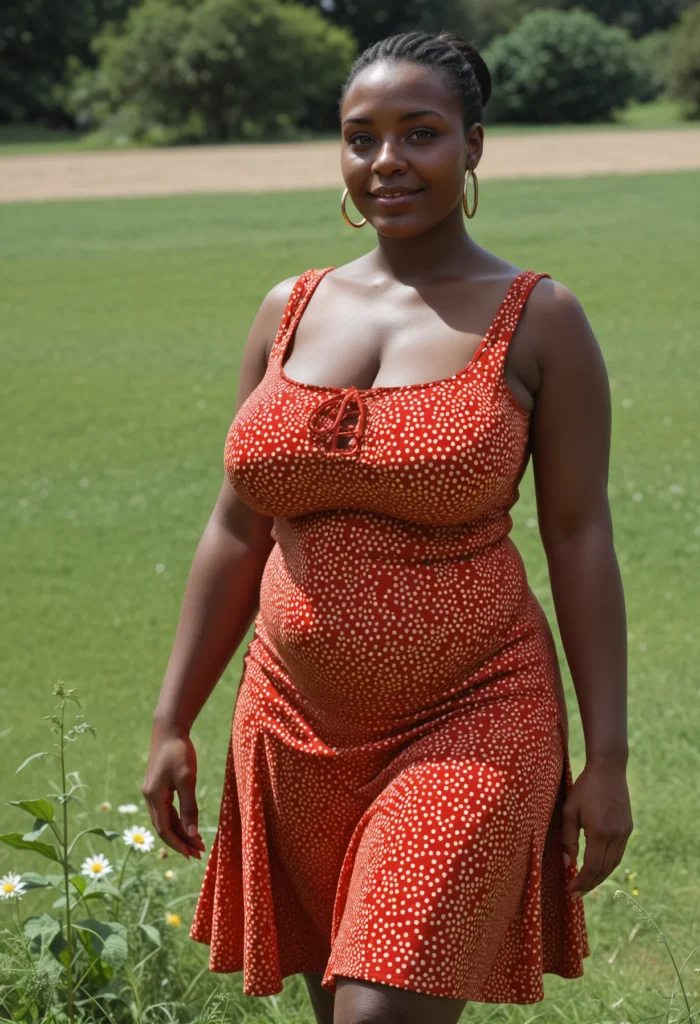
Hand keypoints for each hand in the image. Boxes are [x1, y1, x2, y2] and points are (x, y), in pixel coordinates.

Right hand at [141, 723, 206, 859]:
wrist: (169, 729)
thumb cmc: (179, 752)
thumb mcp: (187, 780)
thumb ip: (189, 807)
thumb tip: (192, 833)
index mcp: (154, 797)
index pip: (164, 830)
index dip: (178, 844)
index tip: (193, 854)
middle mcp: (150, 797)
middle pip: (164, 827)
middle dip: (181, 841)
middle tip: (199, 852)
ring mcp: (152, 791)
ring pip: (165, 819)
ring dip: (180, 831)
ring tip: (196, 842)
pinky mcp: (157, 786)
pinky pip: (166, 809)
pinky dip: (177, 819)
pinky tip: (187, 824)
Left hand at [561, 758, 632, 897]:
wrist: (609, 769)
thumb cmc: (584, 788)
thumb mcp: (569, 810)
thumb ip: (568, 838)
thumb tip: (567, 863)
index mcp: (599, 832)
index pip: (591, 867)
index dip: (581, 882)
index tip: (571, 891)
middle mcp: (615, 835)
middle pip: (604, 869)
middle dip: (590, 884)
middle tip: (577, 893)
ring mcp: (624, 832)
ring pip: (613, 863)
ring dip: (600, 876)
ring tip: (586, 884)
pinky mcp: (628, 828)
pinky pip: (618, 853)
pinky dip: (607, 864)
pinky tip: (597, 867)